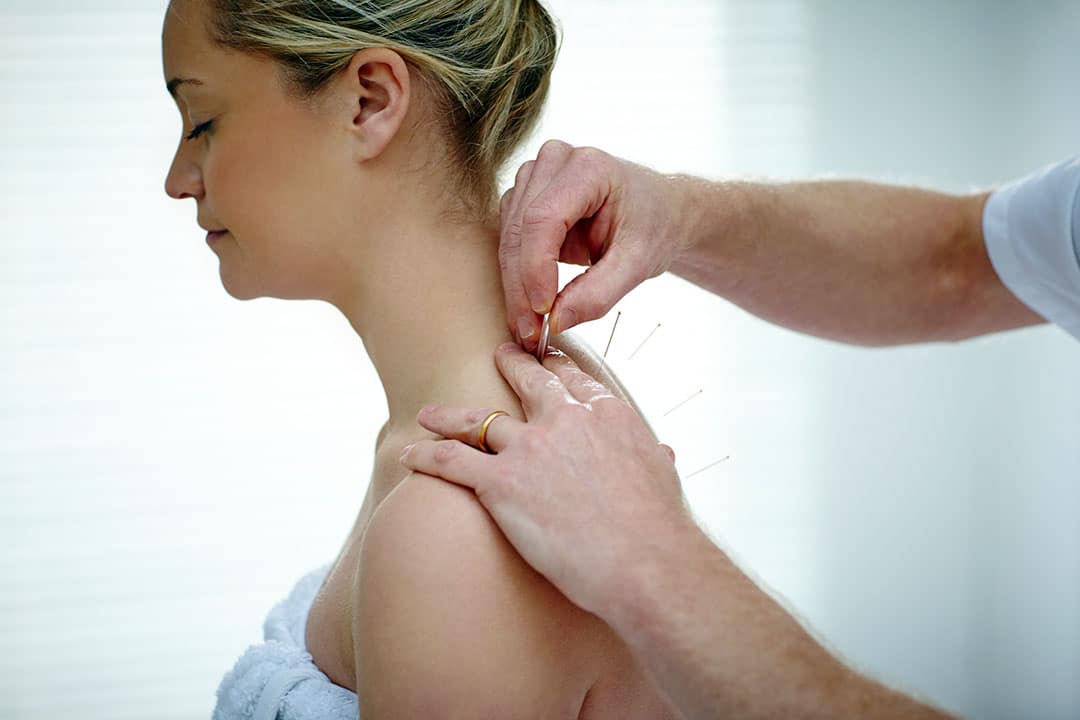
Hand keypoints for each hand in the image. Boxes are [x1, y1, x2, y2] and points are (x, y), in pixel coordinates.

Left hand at [398, 342, 689, 619]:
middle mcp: (566, 420)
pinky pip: (453, 462)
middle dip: (510, 365)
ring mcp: (531, 448)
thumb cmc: (660, 528)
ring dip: (449, 416)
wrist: (646, 561)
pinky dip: (426, 456)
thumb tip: (665, 453)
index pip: (575, 380)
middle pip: (528, 382)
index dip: (557, 367)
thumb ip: (654, 457)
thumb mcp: (662, 477)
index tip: (548, 360)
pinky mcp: (502, 483)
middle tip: (498, 355)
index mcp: (607, 415)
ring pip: (478, 420)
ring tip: (430, 413)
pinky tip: (408, 453)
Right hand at [500, 140, 690, 351]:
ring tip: (530, 325)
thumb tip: (555, 322)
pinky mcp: (526, 195)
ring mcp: (536, 175)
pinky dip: (517, 275)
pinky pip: (509, 239)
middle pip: (520, 230)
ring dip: (515, 285)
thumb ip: (598, 294)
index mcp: (589, 168)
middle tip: (531, 333)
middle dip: (521, 287)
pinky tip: (529, 304)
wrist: (659, 212)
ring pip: (509, 237)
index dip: (536, 268)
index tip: (543, 311)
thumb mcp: (637, 264)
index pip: (543, 219)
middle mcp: (555, 161)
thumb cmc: (653, 227)